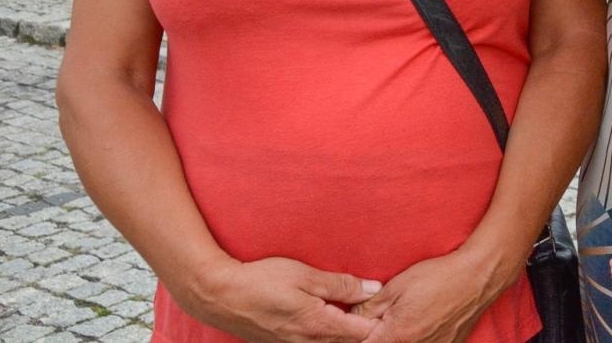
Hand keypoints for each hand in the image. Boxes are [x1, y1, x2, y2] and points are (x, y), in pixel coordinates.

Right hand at [186, 255, 379, 342]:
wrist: (220, 295)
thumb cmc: (263, 280)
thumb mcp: (305, 276)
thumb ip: (341, 284)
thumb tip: (374, 288)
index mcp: (318, 326)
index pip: (362, 335)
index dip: (380, 323)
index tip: (392, 310)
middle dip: (366, 331)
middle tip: (381, 312)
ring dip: (346, 334)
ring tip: (358, 314)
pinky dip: (328, 335)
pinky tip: (331, 319)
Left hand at [350, 249, 504, 342]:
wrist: (477, 276)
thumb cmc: (438, 277)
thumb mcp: (396, 286)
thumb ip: (369, 307)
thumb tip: (351, 317)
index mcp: (396, 336)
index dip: (358, 337)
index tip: (360, 327)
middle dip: (378, 336)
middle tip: (385, 320)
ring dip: (401, 336)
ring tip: (408, 319)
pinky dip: (420, 339)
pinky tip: (423, 324)